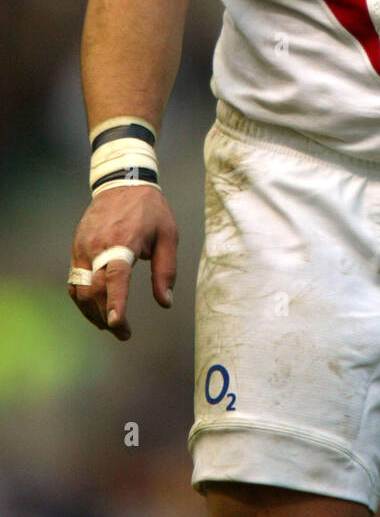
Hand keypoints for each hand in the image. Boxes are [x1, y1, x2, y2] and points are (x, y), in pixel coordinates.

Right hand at [68, 185, 176, 340]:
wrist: (123, 182)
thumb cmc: (150, 210)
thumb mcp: (168, 235)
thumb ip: (166, 270)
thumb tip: (165, 302)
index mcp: (122, 242)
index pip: (115, 278)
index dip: (115, 303)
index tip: (117, 325)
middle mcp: (97, 246)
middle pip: (95, 290)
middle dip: (106, 317)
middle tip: (122, 333)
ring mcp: (83, 247)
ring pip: (80, 289)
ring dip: (92, 312)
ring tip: (109, 325)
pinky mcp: (76, 248)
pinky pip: (74, 280)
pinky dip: (82, 298)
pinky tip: (94, 307)